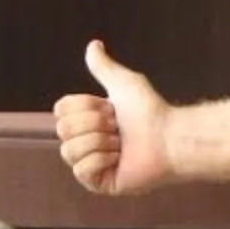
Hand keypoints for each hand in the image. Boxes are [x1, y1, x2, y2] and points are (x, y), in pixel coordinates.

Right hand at [54, 40, 176, 195]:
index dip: (85, 106)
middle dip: (95, 124)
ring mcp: (91, 165)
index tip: (111, 108)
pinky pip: (81, 170)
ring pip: (69, 151)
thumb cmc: (150, 111)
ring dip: (99, 142)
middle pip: (63, 130)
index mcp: (85, 121)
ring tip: (121, 144)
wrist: (168, 137)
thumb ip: (104, 67)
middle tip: (119, 127)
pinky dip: (101, 159)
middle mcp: (85, 143)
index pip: (61, 110)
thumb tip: (94, 44)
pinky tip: (119, 158)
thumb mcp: (123, 83)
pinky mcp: (99, 183)